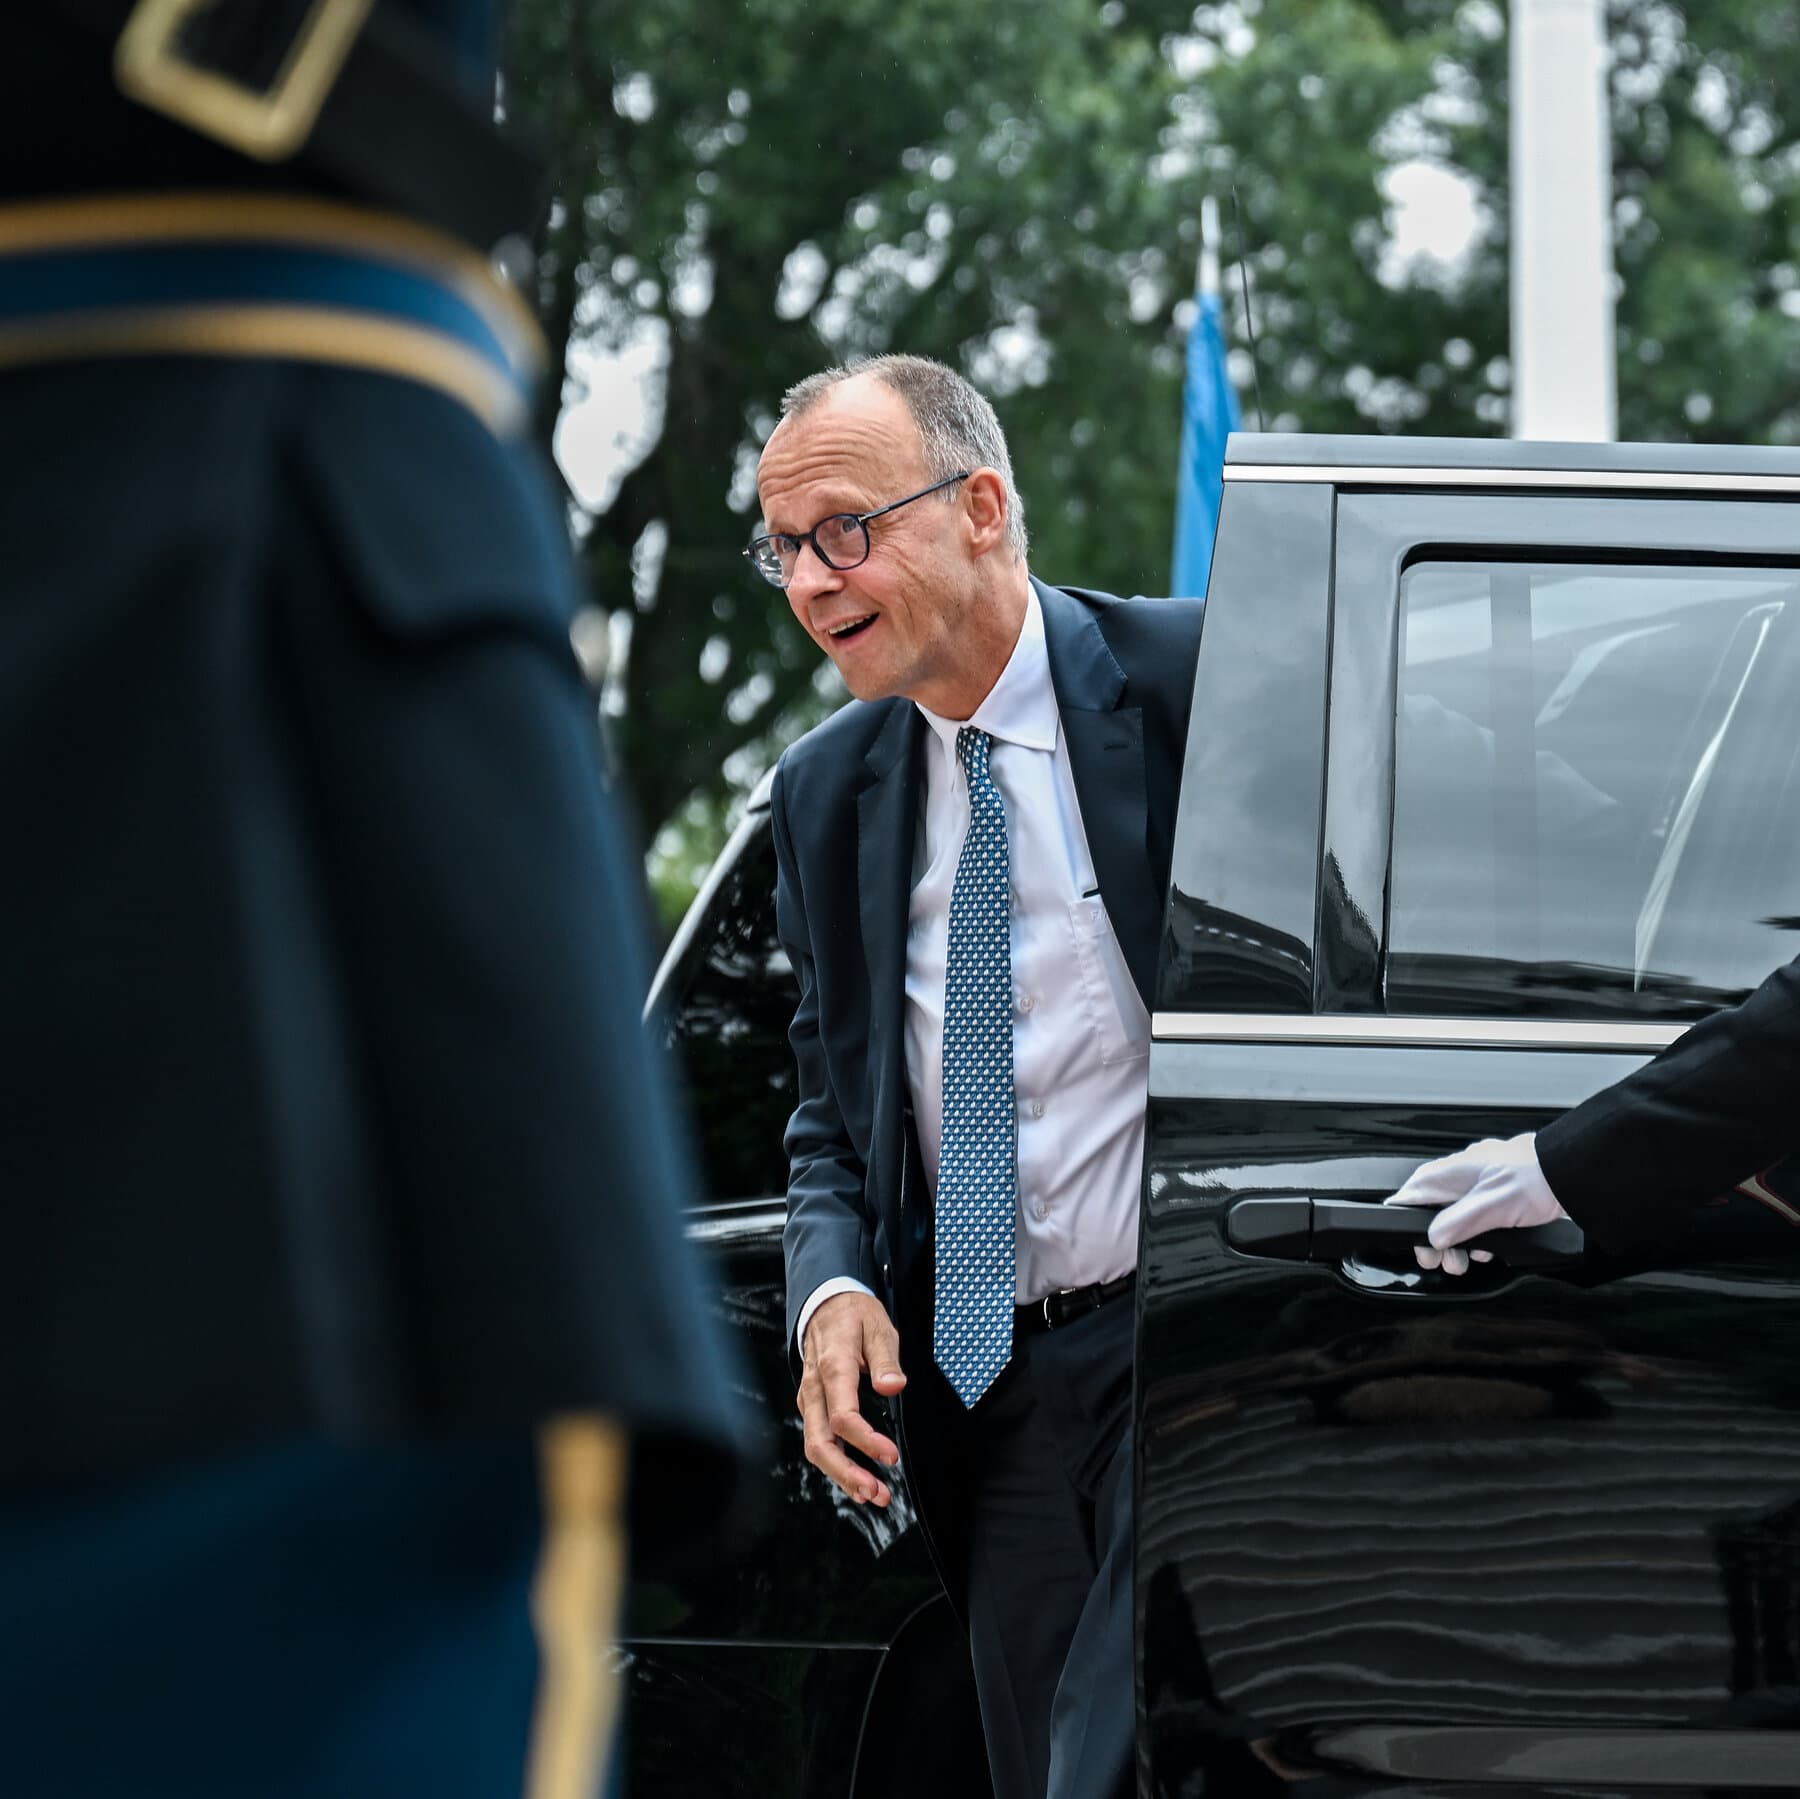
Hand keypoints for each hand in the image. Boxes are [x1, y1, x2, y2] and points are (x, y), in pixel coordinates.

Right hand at [797, 1291, 906, 1505]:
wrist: (825, 1303)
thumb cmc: (853, 1315)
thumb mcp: (878, 1325)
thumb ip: (885, 1358)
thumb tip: (893, 1386)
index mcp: (833, 1366)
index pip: (842, 1415)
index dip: (866, 1441)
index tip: (892, 1456)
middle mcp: (815, 1387)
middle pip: (820, 1441)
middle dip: (847, 1472)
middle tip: (877, 1492)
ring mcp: (810, 1398)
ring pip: (815, 1446)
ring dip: (842, 1475)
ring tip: (873, 1494)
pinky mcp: (812, 1405)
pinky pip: (818, 1440)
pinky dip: (836, 1464)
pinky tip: (857, 1480)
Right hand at [1383, 1132, 1568, 1274]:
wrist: (1573, 1172)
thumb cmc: (1536, 1179)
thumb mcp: (1490, 1207)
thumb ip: (1458, 1223)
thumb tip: (1434, 1237)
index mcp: (1452, 1172)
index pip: (1412, 1194)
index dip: (1407, 1220)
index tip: (1412, 1244)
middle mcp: (1462, 1174)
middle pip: (1432, 1208)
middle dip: (1436, 1238)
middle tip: (1441, 1260)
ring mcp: (1482, 1181)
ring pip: (1455, 1213)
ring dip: (1458, 1239)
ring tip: (1464, 1260)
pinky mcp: (1500, 1190)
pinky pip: (1477, 1214)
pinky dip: (1478, 1233)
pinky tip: (1488, 1247)